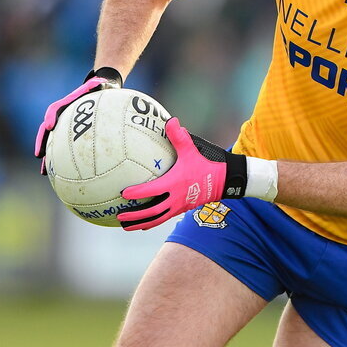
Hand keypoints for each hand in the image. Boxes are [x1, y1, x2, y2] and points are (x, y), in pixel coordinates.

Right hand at [34, 67, 122, 173]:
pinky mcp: (70, 136)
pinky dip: (61, 161)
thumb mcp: (100, 85)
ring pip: (52, 144)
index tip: (50, 125)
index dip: (51, 117)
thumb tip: (104, 83)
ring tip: (44, 172)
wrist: (100, 90)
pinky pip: (64, 149)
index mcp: (66, 105)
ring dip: (47, 157)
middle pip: (47, 131)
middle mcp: (61, 117)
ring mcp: (63, 127)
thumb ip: (98, 85)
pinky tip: (63, 175)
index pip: (55, 110)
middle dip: (42, 143)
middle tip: (39, 155)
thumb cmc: (100, 89)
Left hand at [117, 117, 247, 230]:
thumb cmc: (207, 164)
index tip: (123, 193)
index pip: (153, 191)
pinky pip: (165, 218)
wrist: (226, 180)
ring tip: (126, 226)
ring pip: (158, 219)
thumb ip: (179, 137)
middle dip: (135, 215)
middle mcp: (176, 198)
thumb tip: (171, 121)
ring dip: (141, 223)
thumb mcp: (192, 150)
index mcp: (175, 184)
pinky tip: (144, 224)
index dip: (138, 193)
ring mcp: (180, 205)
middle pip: (153, 211)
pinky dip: (153, 222)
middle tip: (120, 216)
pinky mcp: (183, 208)